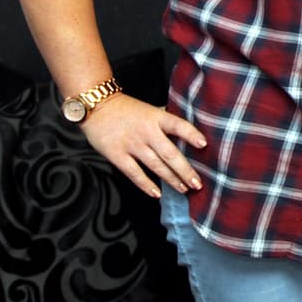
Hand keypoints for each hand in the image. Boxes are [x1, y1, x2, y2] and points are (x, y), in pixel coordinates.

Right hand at [80, 93, 206, 198]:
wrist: (97, 107)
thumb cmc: (128, 110)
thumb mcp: (150, 111)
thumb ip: (166, 123)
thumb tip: (188, 136)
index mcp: (156, 118)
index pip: (177, 125)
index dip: (191, 134)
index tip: (204, 144)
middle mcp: (146, 131)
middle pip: (169, 153)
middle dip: (185, 171)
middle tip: (197, 184)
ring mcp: (132, 144)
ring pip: (155, 165)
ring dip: (171, 179)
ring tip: (184, 189)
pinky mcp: (117, 155)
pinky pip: (134, 173)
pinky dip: (146, 185)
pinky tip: (157, 194)